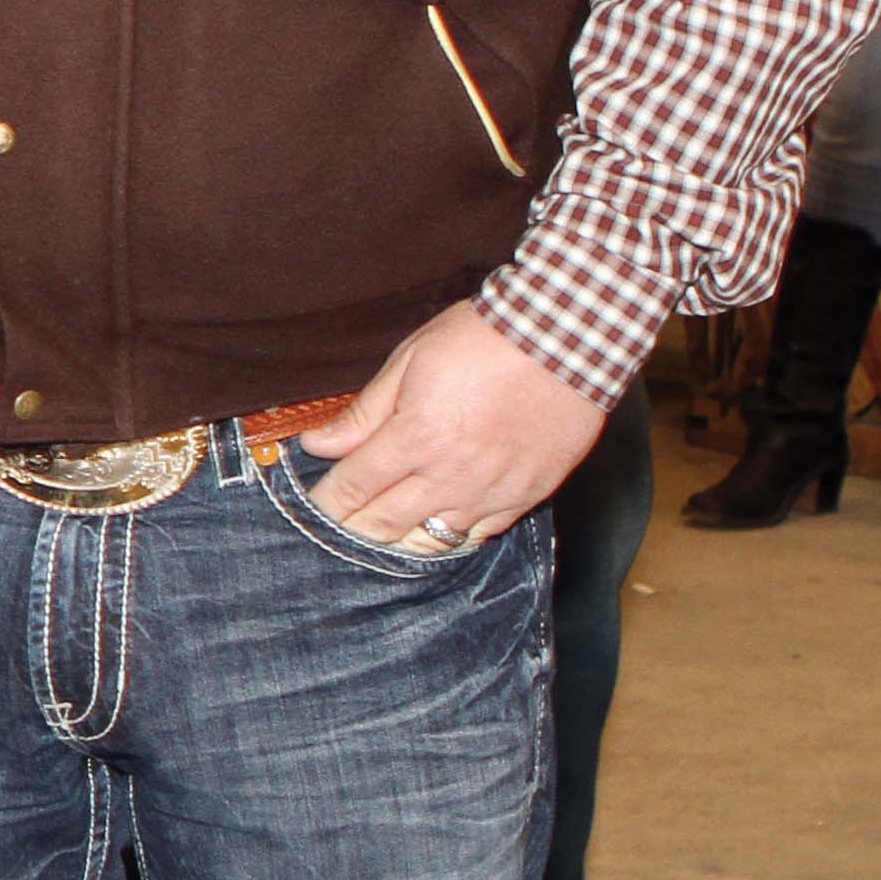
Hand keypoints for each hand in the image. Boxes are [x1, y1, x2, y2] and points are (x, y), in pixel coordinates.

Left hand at [294, 299, 603, 551]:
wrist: (568, 337)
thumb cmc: (484, 339)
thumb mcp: (410, 361)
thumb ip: (363, 413)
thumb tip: (318, 444)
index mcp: (417, 438)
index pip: (353, 488)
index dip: (325, 502)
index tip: (312, 505)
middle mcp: (452, 474)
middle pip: (384, 523)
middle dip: (350, 529)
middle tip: (332, 529)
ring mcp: (492, 491)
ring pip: (430, 540)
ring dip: (396, 542)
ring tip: (376, 538)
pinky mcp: (527, 496)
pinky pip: (479, 536)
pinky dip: (449, 538)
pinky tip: (431, 531)